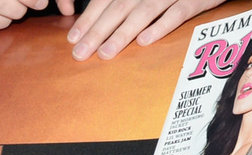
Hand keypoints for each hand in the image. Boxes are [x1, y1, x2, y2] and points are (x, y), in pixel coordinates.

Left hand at [61, 0, 222, 58]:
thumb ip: (122, 4)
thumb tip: (93, 27)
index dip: (89, 18)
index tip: (72, 38)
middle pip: (120, 6)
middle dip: (98, 30)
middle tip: (80, 53)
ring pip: (145, 11)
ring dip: (123, 33)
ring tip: (105, 53)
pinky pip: (178, 12)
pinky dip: (161, 26)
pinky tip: (144, 41)